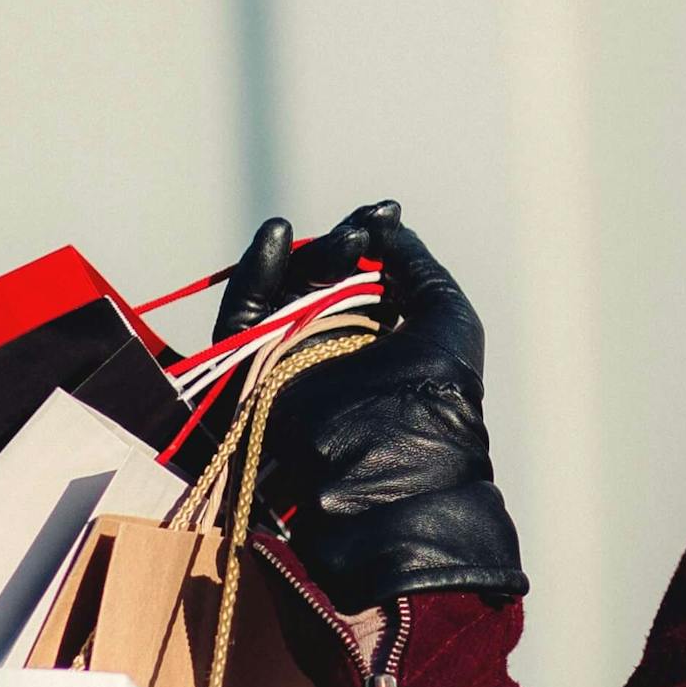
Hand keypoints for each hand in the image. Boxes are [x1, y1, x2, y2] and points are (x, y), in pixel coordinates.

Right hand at [214, 203, 526, 611]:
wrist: (393, 473)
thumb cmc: (436, 397)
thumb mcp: (445, 317)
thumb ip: (416, 264)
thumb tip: (387, 225)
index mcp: (379, 344)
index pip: (361, 279)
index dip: (368, 240)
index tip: (383, 214)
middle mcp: (332, 353)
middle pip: (318, 280)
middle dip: (340, 247)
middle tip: (360, 236)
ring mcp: (289, 366)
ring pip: (281, 294)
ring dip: (306, 258)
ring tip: (339, 244)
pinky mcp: (249, 379)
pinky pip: (240, 320)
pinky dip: (254, 277)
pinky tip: (277, 237)